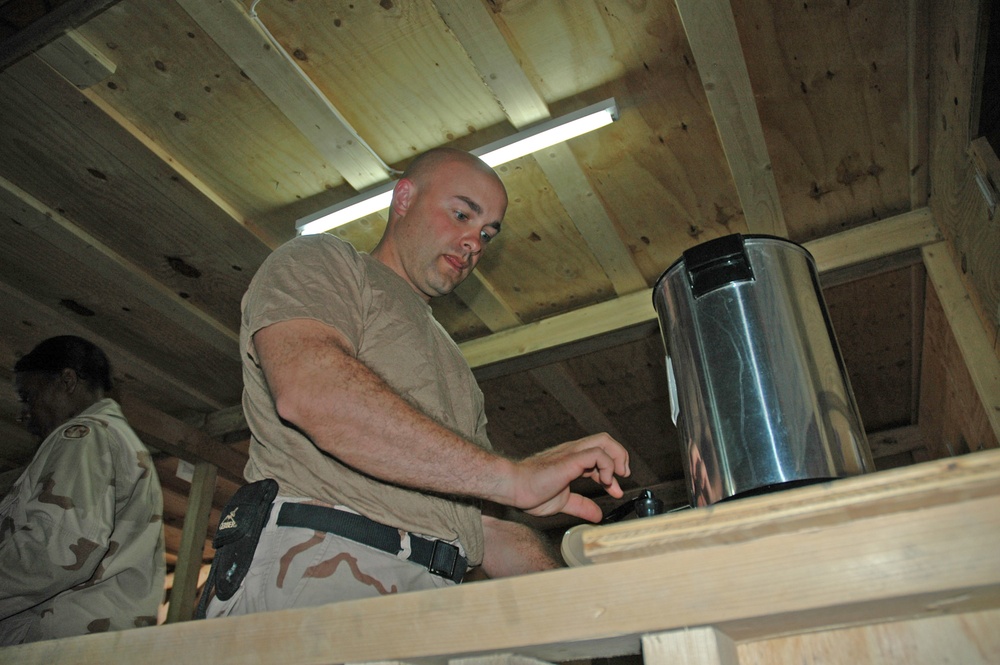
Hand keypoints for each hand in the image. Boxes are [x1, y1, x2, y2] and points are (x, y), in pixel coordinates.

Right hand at [511, 433, 629, 522]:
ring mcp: (572, 453)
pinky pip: (597, 453)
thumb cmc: (530, 492)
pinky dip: (607, 466)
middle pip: (605, 440)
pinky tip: (604, 481)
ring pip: (604, 441)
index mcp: (571, 461)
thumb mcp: (563, 502)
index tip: (615, 490)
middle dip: (620, 457)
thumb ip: (581, 506)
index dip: (612, 473)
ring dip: (617, 458)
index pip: (600, 456)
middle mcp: (573, 452)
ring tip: (617, 477)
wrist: (514, 487)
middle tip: (623, 476)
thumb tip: (597, 515)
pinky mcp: (570, 459)